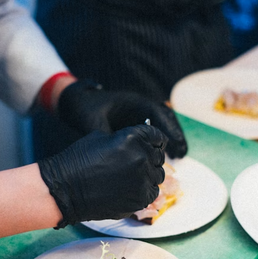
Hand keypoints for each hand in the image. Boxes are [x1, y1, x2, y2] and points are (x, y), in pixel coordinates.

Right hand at [37, 125, 167, 227]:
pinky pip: (152, 193)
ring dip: (148, 175)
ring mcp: (142, 180)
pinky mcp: (140, 199)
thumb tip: (140, 142)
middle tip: (136, 163)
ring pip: (157, 176)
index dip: (154, 141)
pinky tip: (130, 189)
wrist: (64, 189)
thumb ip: (126, 139)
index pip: (157, 136)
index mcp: (133, 138)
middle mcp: (142, 157)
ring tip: (131, 178)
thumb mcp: (101, 138)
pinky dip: (144, 191)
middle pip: (159, 157)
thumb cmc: (78, 160)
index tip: (151, 145)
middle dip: (150, 158)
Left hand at [57, 80, 187, 157]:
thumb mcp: (94, 123)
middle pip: (166, 118)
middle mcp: (140, 106)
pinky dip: (160, 142)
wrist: (75, 102)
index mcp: (134, 102)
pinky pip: (153, 131)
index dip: (169, 129)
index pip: (158, 113)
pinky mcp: (135, 122)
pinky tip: (161, 157)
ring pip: (162, 124)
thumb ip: (107, 136)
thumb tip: (119, 153)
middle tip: (183, 153)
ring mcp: (138, 113)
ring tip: (179, 156)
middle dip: (175, 135)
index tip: (175, 145)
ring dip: (170, 138)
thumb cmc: (85, 109)